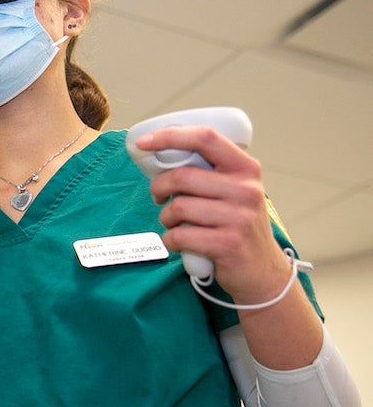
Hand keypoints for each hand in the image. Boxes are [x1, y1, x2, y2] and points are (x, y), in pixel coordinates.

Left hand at [134, 125, 291, 302]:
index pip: (205, 138)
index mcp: (246, 168)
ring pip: (178, 207)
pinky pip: (180, 236)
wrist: (262, 270)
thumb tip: (160, 156)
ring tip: (175, 223)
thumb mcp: (234, 191)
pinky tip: (180, 242)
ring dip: (166, 217)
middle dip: (159, 187)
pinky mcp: (228, 244)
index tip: (143, 143)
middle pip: (182, 177)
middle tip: (159, 197)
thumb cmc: (237, 225)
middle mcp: (246, 189)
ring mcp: (240, 217)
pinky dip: (170, 240)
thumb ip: (208, 173)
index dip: (170, 136)